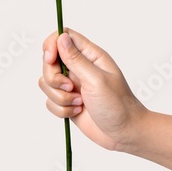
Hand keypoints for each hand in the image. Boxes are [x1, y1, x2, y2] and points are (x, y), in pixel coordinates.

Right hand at [39, 28, 146, 150]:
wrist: (124, 133)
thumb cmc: (118, 105)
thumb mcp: (97, 79)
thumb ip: (76, 59)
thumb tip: (61, 38)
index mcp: (90, 55)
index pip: (63, 36)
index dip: (51, 44)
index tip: (50, 58)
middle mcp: (79, 67)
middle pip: (49, 61)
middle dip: (54, 78)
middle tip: (70, 88)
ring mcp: (72, 85)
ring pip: (47, 82)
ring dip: (59, 96)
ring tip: (79, 103)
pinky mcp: (67, 101)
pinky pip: (50, 101)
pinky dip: (61, 109)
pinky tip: (77, 111)